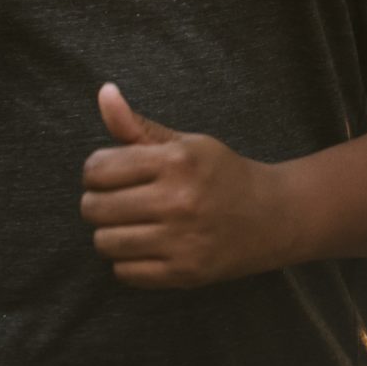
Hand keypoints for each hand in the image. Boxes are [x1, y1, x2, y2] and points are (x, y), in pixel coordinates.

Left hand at [80, 83, 299, 286]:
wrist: (271, 217)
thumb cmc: (220, 175)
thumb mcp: (185, 143)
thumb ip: (136, 125)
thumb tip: (104, 92)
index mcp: (177, 162)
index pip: (98, 169)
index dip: (96, 171)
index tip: (111, 174)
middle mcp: (179, 201)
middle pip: (95, 208)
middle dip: (98, 202)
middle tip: (118, 200)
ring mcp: (182, 241)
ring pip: (105, 242)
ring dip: (110, 233)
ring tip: (131, 224)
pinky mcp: (184, 273)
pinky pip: (124, 272)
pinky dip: (127, 261)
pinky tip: (147, 245)